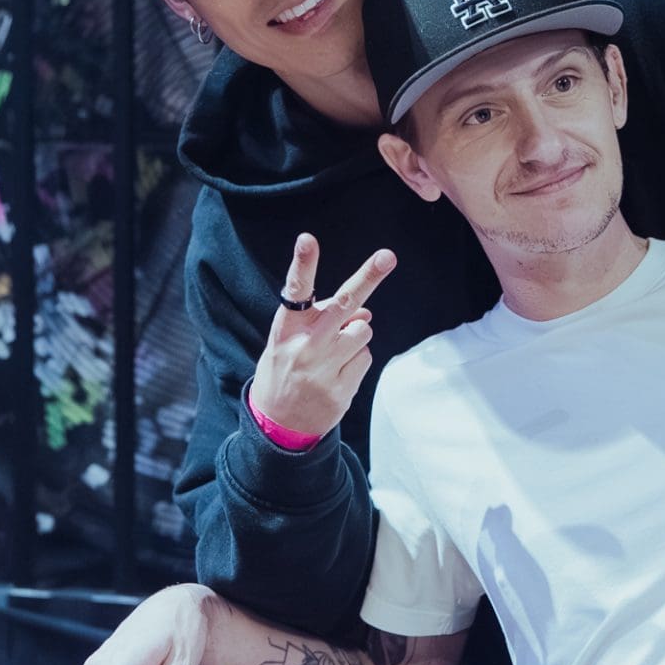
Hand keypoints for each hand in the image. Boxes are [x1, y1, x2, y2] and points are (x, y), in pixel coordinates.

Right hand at [251, 234, 396, 438]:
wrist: (277, 424)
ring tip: (334, 352)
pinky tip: (337, 372)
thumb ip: (323, 319)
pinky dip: (357, 360)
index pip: (295, 290)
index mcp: (287, 327)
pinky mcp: (342, 389)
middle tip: (387, 256)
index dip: (303, 263)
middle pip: (345, 303)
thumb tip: (365, 312)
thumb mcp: (290, 340)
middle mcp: (305, 345)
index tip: (307, 239)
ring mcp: (324, 368)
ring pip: (363, 331)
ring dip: (356, 336)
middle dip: (369, 277)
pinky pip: (366, 358)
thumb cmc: (286, 369)